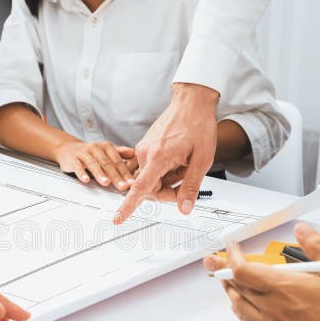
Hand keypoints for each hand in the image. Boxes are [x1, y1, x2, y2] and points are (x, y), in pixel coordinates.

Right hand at [55, 140, 136, 189]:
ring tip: (106, 183)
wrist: (68, 149)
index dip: (125, 172)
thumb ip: (120, 153)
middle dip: (116, 176)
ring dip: (100, 174)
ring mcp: (84, 153)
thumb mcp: (106, 151)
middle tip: (123, 186)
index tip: (131, 183)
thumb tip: (133, 154)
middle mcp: (96, 148)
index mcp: (107, 147)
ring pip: (93, 164)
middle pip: (107, 164)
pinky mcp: (73, 159)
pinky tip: (86, 180)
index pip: (118, 161)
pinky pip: (78, 166)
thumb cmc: (91, 153)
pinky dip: (82, 173)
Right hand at [114, 83, 218, 222]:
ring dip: (168, 178)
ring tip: (184, 163)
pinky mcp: (146, 147)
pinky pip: (152, 167)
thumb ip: (191, 186)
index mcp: (157, 157)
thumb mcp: (202, 160)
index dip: (128, 206)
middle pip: (149, 187)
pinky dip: (165, 169)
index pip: (140, 188)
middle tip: (186, 181)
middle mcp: (145, 153)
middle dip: (167, 190)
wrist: (191, 102)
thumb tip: (184, 207)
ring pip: (152, 177)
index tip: (118, 218)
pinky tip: (178, 159)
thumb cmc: (197, 125)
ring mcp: (144, 149)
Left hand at [204, 223, 319, 320]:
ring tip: (226, 282)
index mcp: (283, 287)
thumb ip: (318, 246)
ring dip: (230, 292)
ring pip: (240, 307)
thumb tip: (302, 230)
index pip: (242, 269)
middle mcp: (272, 308)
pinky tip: (244, 310)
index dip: (232, 256)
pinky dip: (242, 312)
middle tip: (215, 261)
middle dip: (223, 271)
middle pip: (235, 287)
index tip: (232, 247)